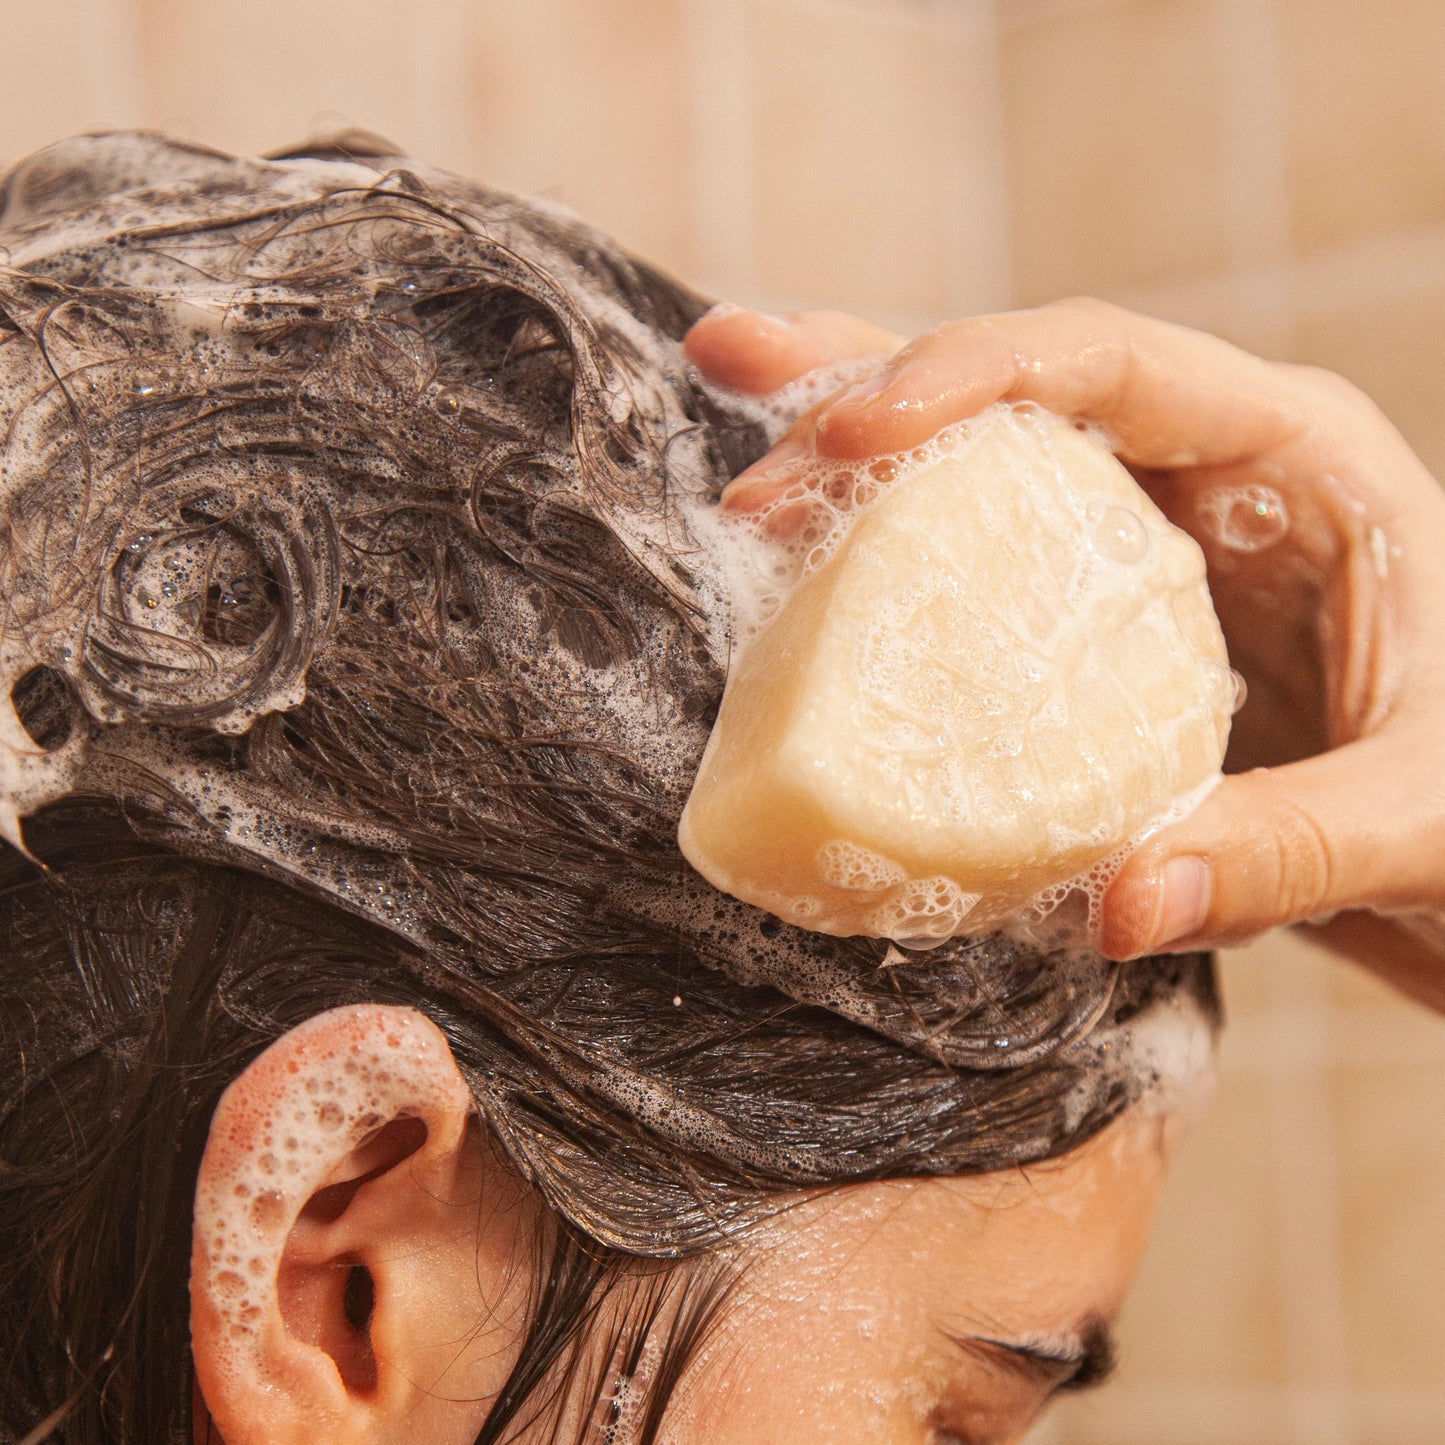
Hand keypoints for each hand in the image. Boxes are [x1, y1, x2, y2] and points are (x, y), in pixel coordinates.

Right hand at [685, 299, 1444, 1012]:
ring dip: (848, 463)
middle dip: (862, 376)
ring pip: (974, 470)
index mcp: (1293, 457)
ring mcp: (1134, 548)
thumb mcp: (1429, 810)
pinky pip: (975, 575)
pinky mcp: (1091, 627)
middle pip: (1009, 390)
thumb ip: (1292, 846)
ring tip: (737, 470)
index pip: (1109, 364)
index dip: (971, 372)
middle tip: (728, 358)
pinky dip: (885, 573)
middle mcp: (1198, 476)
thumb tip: (1117, 906)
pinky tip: (799, 581)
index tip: (855, 430)